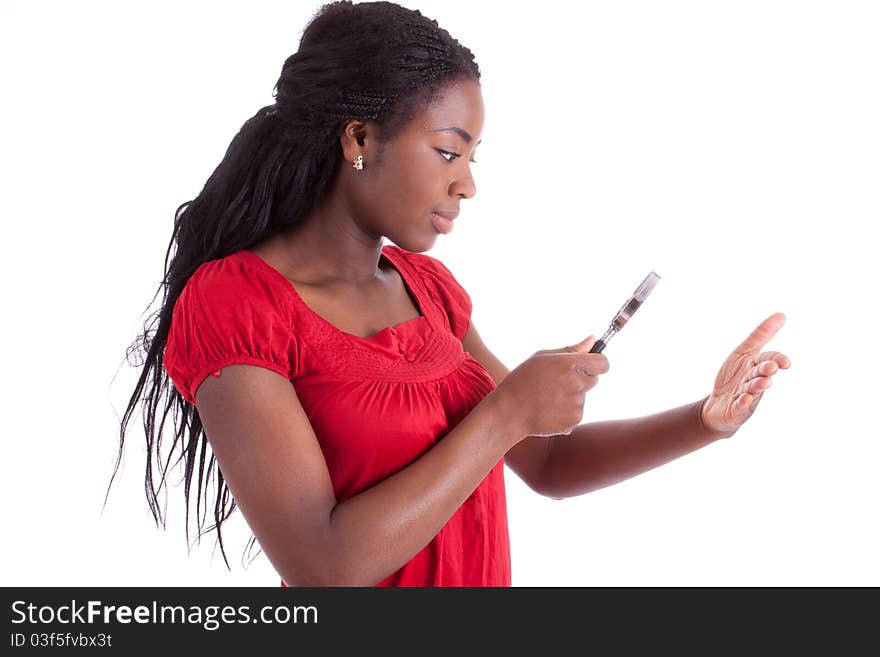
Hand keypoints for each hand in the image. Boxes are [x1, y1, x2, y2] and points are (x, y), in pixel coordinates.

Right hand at [494, 335, 609, 438]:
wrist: (509, 412)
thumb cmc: (522, 380)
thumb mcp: (542, 357)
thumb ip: (571, 349)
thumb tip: (593, 340)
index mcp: (570, 365)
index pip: (603, 363)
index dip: (597, 362)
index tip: (588, 364)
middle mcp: (577, 384)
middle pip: (594, 379)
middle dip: (581, 379)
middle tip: (557, 381)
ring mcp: (577, 404)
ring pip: (583, 397)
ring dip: (571, 396)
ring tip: (548, 397)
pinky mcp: (574, 420)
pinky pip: (576, 412)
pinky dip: (566, 411)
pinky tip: (548, 409)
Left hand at [701, 312, 790, 436]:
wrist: (718, 405)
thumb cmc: (734, 377)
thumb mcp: (744, 352)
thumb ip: (761, 335)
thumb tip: (782, 315)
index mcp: (756, 366)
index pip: (769, 359)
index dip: (777, 359)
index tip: (785, 361)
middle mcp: (753, 381)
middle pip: (761, 374)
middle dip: (766, 370)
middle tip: (771, 368)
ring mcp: (747, 396)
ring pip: (753, 390)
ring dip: (758, 386)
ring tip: (764, 382)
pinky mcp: (736, 409)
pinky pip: (740, 406)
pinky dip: (743, 402)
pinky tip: (744, 399)